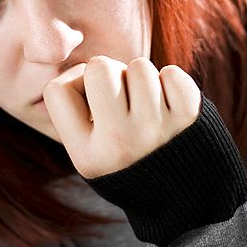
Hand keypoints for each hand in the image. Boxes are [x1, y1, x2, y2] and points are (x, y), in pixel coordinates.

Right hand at [42, 56, 201, 178]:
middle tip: (123, 98)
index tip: (91, 99)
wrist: (187, 195)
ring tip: (149, 106)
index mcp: (86, 156)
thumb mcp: (91, 152)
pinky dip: (171, 83)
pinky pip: (171, 73)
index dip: (74, 84)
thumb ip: (77, 112)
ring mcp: (156, 130)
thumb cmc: (130, 159)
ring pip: (138, 65)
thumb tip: (71, 52)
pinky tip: (170, 106)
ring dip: (143, 79)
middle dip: (111, 74)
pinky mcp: (189, 118)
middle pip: (99, 67)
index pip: (57, 89)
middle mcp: (119, 143)